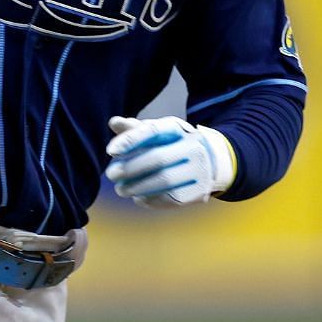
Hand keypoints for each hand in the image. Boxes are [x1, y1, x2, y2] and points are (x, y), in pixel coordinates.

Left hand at [105, 115, 236, 208]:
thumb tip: (113, 122)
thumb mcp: (158, 133)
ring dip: (138, 187)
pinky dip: (150, 199)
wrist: (210, 160)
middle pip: (159, 158)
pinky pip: (170, 198)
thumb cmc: (174, 144)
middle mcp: (193, 147)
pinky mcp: (198, 191)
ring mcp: (198, 170)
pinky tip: (137, 197)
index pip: (154, 131)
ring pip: (164, 181)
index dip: (131, 140)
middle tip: (111, 174)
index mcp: (180, 129)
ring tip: (121, 189)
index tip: (111, 151)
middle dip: (131, 168)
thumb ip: (135, 130)